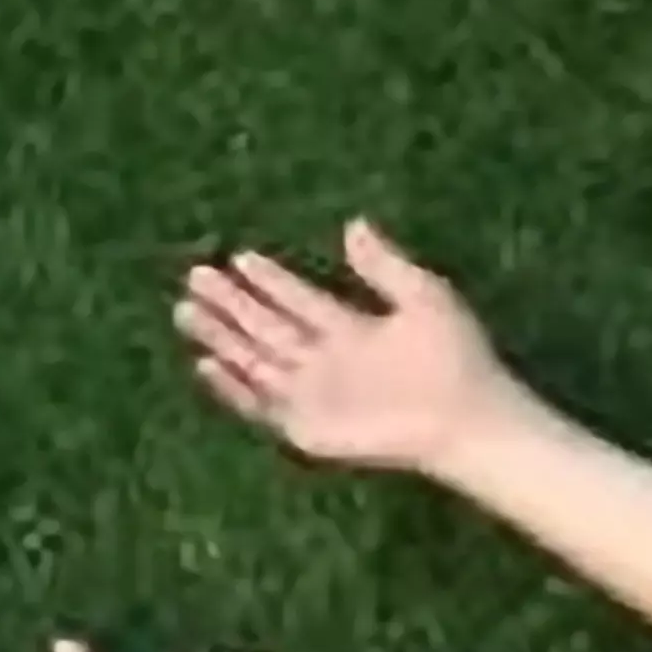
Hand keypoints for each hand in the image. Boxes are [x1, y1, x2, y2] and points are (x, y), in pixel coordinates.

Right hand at [179, 219, 515, 475]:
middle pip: (266, 327)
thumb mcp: (422, 294)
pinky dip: (233, 388)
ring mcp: (313, 395)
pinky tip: (207, 364)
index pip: (298, 299)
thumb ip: (383, 264)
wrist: (464, 416)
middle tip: (196, 275)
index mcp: (351, 328)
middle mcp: (325, 360)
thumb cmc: (454, 356)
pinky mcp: (306, 428)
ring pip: (255, 361)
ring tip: (186, 311)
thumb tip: (353, 223)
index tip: (240, 256)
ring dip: (221, 338)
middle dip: (231, 304)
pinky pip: (260, 407)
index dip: (270, 280)